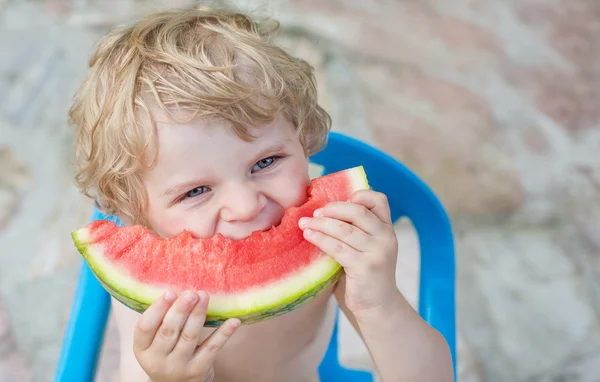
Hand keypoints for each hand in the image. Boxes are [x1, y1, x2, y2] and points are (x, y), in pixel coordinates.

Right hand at [133, 290, 240, 381]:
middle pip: (169, 331)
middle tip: (191, 293)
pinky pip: (212, 348)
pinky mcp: (198, 370)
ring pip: (189, 337)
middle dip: (181, 309)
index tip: (170, 292)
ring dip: (198, 315)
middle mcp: (157, 360)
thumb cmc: (166, 351)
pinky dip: (223, 333)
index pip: (145, 327)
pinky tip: (233, 321)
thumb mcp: (155, 340)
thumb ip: (162, 319)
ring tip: (204, 296)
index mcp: (142, 348)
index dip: (157, 309)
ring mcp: (178, 367)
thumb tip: (180, 287)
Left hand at [299, 190, 398, 318]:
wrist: (377, 306)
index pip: (378, 200)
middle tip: (314, 213)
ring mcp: (377, 252)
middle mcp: (386, 237)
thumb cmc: (363, 274)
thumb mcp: (365, 248)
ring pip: (344, 229)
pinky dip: (320, 239)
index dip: (359, 195)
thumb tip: (320, 211)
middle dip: (332, 209)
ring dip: (320, 224)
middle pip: (357, 211)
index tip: (340, 201)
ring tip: (304, 223)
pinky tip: (309, 236)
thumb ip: (354, 230)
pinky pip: (337, 248)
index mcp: (387, 228)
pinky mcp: (365, 267)